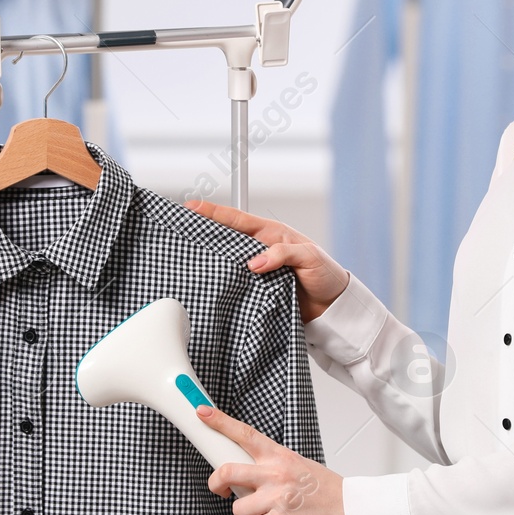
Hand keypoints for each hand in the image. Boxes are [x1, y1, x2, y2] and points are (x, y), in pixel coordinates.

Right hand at [183, 200, 350, 320]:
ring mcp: (257, 270)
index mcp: (271, 234)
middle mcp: (261, 250)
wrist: (333, 307)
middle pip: (226, 237)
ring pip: (227, 261)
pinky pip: (235, 283)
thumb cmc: (326, 275)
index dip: (214, 213)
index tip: (192, 207)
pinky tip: (208, 282)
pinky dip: (222, 281)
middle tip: (180, 229)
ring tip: (187, 255)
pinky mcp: (257, 290)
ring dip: (210, 258)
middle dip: (203, 232)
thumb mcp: (308, 257)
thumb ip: (282, 254)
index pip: (238, 220)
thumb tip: (254, 263)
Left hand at [198, 404, 349, 514]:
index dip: (219, 422)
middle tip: (222, 490)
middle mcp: (275, 474)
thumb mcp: (299, 466)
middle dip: (216, 483)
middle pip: (227, 472)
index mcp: (280, 456)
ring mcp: (276, 498)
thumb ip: (272, 466)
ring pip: (238, 508)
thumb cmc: (328, 491)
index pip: (244, 434)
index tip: (203, 413)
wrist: (353, 511)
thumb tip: (249, 473)